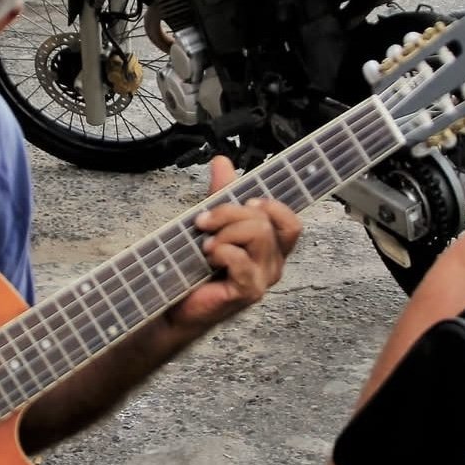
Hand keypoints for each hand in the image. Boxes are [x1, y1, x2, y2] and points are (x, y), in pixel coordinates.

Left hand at [168, 155, 301, 331]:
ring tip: (206, 245)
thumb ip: (221, 195)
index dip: (272, 206)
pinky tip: (207, 257)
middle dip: (230, 214)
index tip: (246, 202)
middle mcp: (273, 264)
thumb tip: (222, 161)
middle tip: (204, 222)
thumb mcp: (211, 225)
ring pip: (257, 234)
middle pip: (265, 221)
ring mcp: (263, 279)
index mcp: (270, 248)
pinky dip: (221, 251)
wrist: (174, 303)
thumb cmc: (195, 269)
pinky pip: (241, 259)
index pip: (290, 222)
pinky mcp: (248, 292)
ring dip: (224, 233)